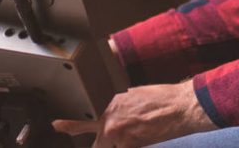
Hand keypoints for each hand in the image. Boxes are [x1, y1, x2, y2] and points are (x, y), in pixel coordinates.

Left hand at [52, 80, 214, 147]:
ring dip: (116, 144)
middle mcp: (111, 117)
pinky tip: (141, 138)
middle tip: (93, 133)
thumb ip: (124, 107)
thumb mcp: (137, 95)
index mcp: (113, 103)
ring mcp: (117, 132)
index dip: (82, 127)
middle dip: (100, 143)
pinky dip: (131, 145)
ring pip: (107, 147)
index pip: (93, 121)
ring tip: (136, 130)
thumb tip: (122, 114)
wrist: (180, 106)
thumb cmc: (165, 99)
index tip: (58, 126)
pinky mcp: (128, 143)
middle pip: (96, 138)